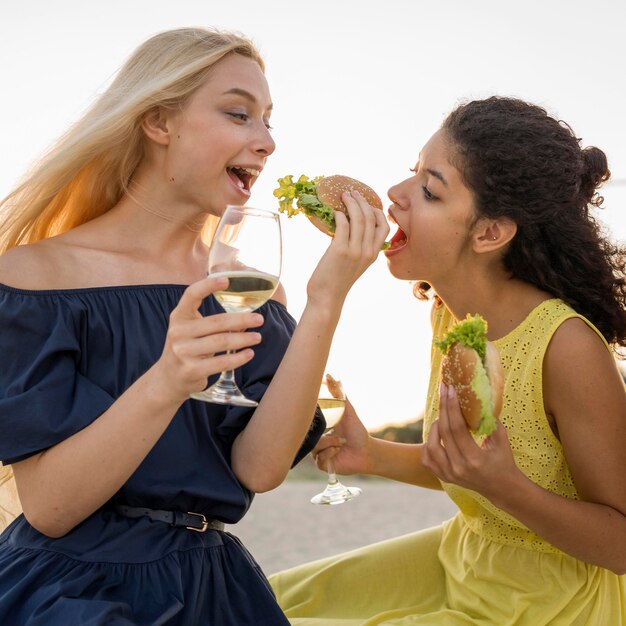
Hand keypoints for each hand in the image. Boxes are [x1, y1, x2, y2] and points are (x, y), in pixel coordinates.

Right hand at [155, 276, 264, 402]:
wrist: (168, 378)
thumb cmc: (187, 348)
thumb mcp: (192, 330)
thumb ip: (212, 322)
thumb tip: (246, 318)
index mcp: (179, 316)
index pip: (191, 295)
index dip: (208, 286)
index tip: (227, 280)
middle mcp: (178, 332)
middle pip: (217, 322)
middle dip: (242, 320)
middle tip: (259, 319)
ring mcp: (183, 352)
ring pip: (221, 341)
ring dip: (244, 339)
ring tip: (257, 337)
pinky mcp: (191, 370)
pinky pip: (221, 362)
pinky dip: (238, 358)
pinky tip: (249, 354)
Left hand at [307, 191, 388, 306]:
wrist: (327, 298)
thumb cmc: (336, 280)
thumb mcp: (354, 264)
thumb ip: (357, 247)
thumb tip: (348, 225)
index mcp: (373, 255)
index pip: (384, 227)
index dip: (377, 211)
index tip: (367, 202)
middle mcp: (368, 252)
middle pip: (371, 218)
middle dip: (362, 201)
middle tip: (352, 193)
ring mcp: (355, 251)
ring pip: (359, 218)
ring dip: (351, 203)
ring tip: (343, 195)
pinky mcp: (340, 250)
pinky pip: (343, 225)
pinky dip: (340, 215)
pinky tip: (335, 212)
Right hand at [313, 376, 370, 474]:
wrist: (366, 452)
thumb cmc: (357, 432)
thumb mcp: (348, 410)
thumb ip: (338, 394)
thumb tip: (329, 375)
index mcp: (319, 428)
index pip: (305, 423)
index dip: (305, 420)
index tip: (307, 414)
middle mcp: (316, 440)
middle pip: (307, 436)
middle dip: (321, 433)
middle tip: (333, 432)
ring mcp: (318, 453)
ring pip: (315, 446)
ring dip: (330, 443)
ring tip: (340, 444)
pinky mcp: (321, 464)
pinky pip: (319, 457)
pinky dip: (330, 453)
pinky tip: (338, 452)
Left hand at [422, 384, 518, 501]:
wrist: (502, 489)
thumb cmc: (504, 461)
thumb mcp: (501, 440)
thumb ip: (490, 421)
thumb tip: (480, 399)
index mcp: (475, 458)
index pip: (457, 428)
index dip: (452, 407)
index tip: (450, 390)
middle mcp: (459, 468)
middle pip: (444, 433)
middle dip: (443, 408)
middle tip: (443, 391)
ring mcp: (450, 474)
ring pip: (432, 446)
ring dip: (434, 427)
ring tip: (442, 417)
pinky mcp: (444, 477)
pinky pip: (427, 460)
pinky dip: (428, 445)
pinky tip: (436, 436)